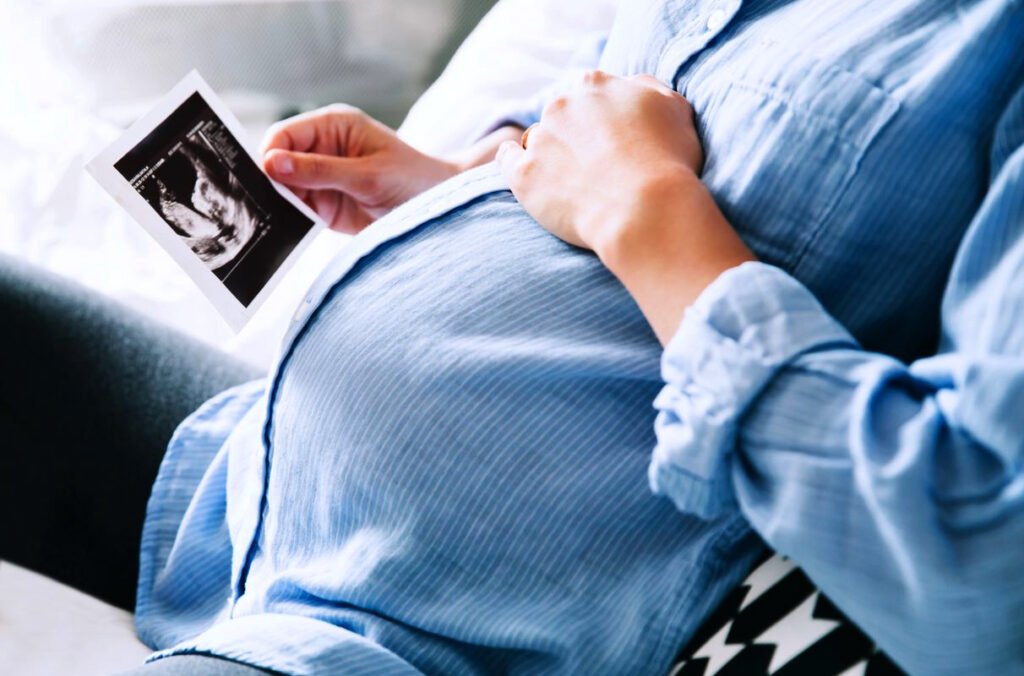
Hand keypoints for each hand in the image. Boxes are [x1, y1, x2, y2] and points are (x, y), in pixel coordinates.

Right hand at [261, 105, 460, 233]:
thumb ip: (320, 170)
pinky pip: (297, 211)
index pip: (285, 134)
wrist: (438, 210)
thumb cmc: (413, 179)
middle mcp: (323, 149)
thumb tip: (272, 163)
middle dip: (272, 182)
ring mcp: (322, 178)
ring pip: (284, 189)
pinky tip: (291, 229)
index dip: (270, 155)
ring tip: (282, 219)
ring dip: (281, 204)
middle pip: (278, 162)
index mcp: (333, 126)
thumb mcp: (368, 175)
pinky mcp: (326, 206)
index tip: (266, 178)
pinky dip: (291, 220)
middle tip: (268, 203)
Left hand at [496, 71, 753, 343]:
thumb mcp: (675, 109)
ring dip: (551, 153)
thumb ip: (648, 90)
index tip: (611, 138)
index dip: (602, 116)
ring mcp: (540, 139)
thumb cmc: (668, 162)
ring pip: (539, 139)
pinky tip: (522, 168)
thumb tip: (631, 87)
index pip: (590, 93)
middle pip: (563, 114)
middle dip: (575, 134)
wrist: (644, 210)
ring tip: (572, 182)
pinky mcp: (524, 174)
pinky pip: (507, 159)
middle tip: (595, 165)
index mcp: (596, 84)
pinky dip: (512, 160)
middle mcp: (562, 105)